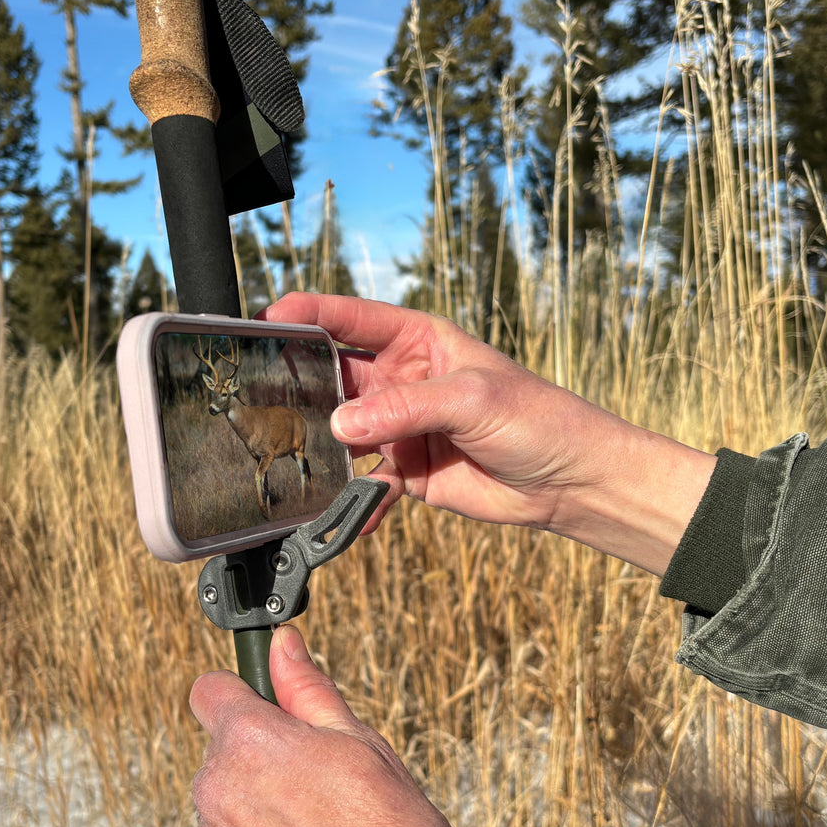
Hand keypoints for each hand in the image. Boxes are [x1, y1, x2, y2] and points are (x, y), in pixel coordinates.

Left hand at [190, 626, 494, 826]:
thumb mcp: (362, 745)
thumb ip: (308, 690)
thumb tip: (283, 646)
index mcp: (250, 742)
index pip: (210, 692)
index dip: (242, 696)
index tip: (266, 711)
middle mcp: (215, 791)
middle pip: (223, 756)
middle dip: (260, 763)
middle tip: (319, 789)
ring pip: (225, 811)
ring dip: (256, 817)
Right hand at [261, 293, 715, 575]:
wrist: (568, 482)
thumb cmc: (535, 419)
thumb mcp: (471, 399)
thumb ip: (404, 408)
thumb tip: (340, 426)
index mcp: (418, 340)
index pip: (352, 319)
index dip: (308, 314)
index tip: (268, 319)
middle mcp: (401, 379)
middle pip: (334, 374)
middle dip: (299, 383)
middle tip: (258, 395)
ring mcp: (398, 427)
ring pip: (340, 431)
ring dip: (317, 444)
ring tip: (287, 455)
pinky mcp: (403, 472)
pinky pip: (361, 484)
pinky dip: (351, 498)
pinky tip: (341, 512)